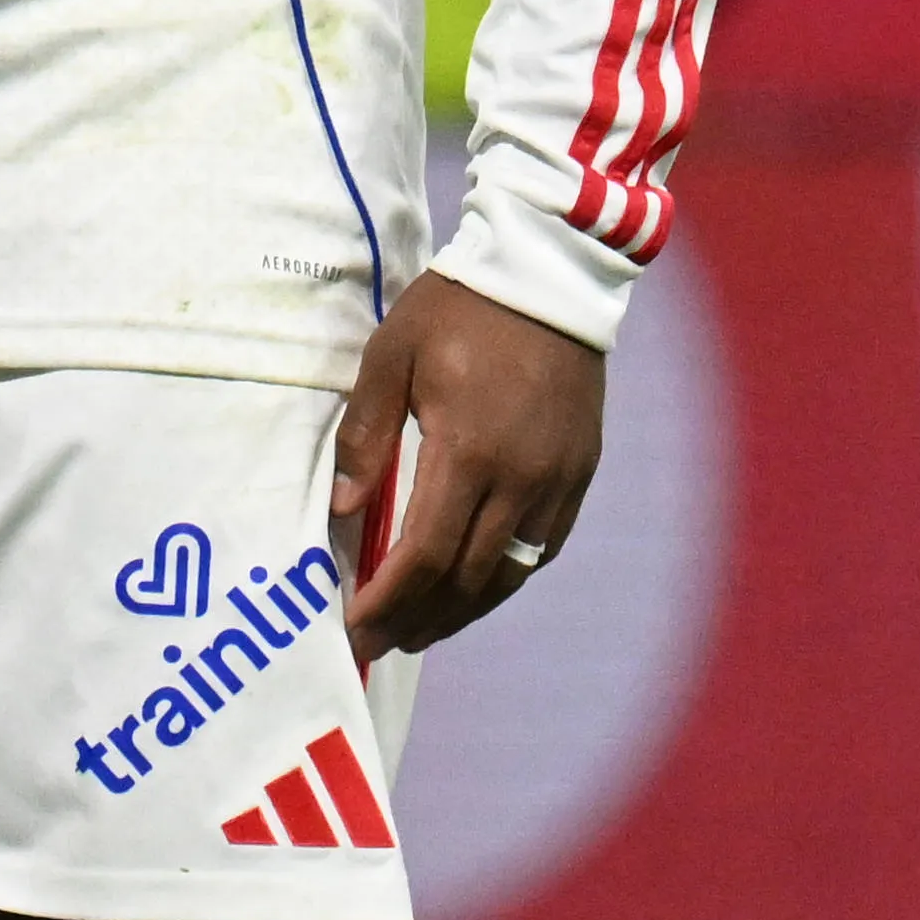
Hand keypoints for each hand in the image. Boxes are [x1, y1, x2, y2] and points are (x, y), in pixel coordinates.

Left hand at [331, 269, 603, 653]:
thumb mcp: (390, 356)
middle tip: (378, 644)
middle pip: (467, 580)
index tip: (356, 627)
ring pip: (509, 575)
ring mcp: (557, 481)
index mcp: (468, 450)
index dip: (388, 601)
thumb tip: (341, 509)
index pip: (425, 555)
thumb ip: (365, 435)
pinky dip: (503, 579)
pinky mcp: (579, 474)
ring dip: (461, 613)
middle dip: (417, 620)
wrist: (548, 275)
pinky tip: (474, 589)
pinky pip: (541, 549)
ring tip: (419, 631)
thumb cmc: (457, 308)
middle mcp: (521, 479)